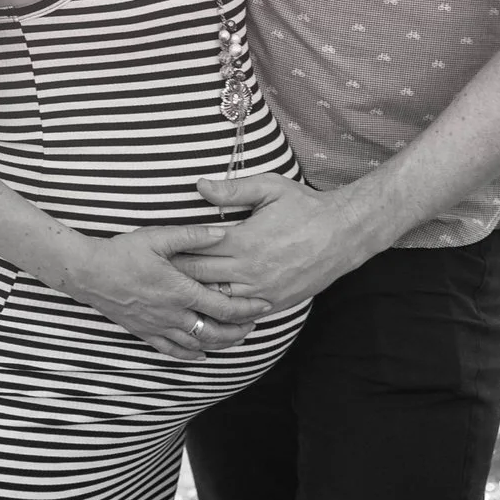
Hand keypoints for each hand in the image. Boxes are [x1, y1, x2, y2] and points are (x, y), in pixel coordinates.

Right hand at [57, 224, 272, 359]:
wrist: (89, 273)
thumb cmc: (123, 252)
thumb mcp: (158, 237)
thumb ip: (192, 236)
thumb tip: (222, 232)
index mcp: (180, 290)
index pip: (224, 306)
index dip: (248, 308)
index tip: (264, 305)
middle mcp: (172, 314)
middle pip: (216, 331)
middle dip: (239, 330)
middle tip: (254, 324)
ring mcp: (158, 327)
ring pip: (197, 344)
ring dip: (220, 343)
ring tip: (235, 338)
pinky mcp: (144, 333)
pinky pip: (172, 351)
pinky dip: (190, 355)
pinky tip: (201, 354)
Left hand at [170, 174, 383, 309]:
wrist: (344, 234)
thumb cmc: (305, 207)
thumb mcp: (270, 188)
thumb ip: (232, 189)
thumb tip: (199, 186)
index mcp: (243, 241)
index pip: (196, 250)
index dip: (174, 250)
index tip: (157, 250)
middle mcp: (249, 271)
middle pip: (200, 277)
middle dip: (177, 274)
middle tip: (156, 272)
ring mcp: (262, 291)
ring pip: (217, 300)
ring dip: (197, 295)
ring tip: (175, 291)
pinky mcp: (274, 303)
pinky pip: (240, 313)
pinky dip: (222, 310)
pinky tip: (207, 307)